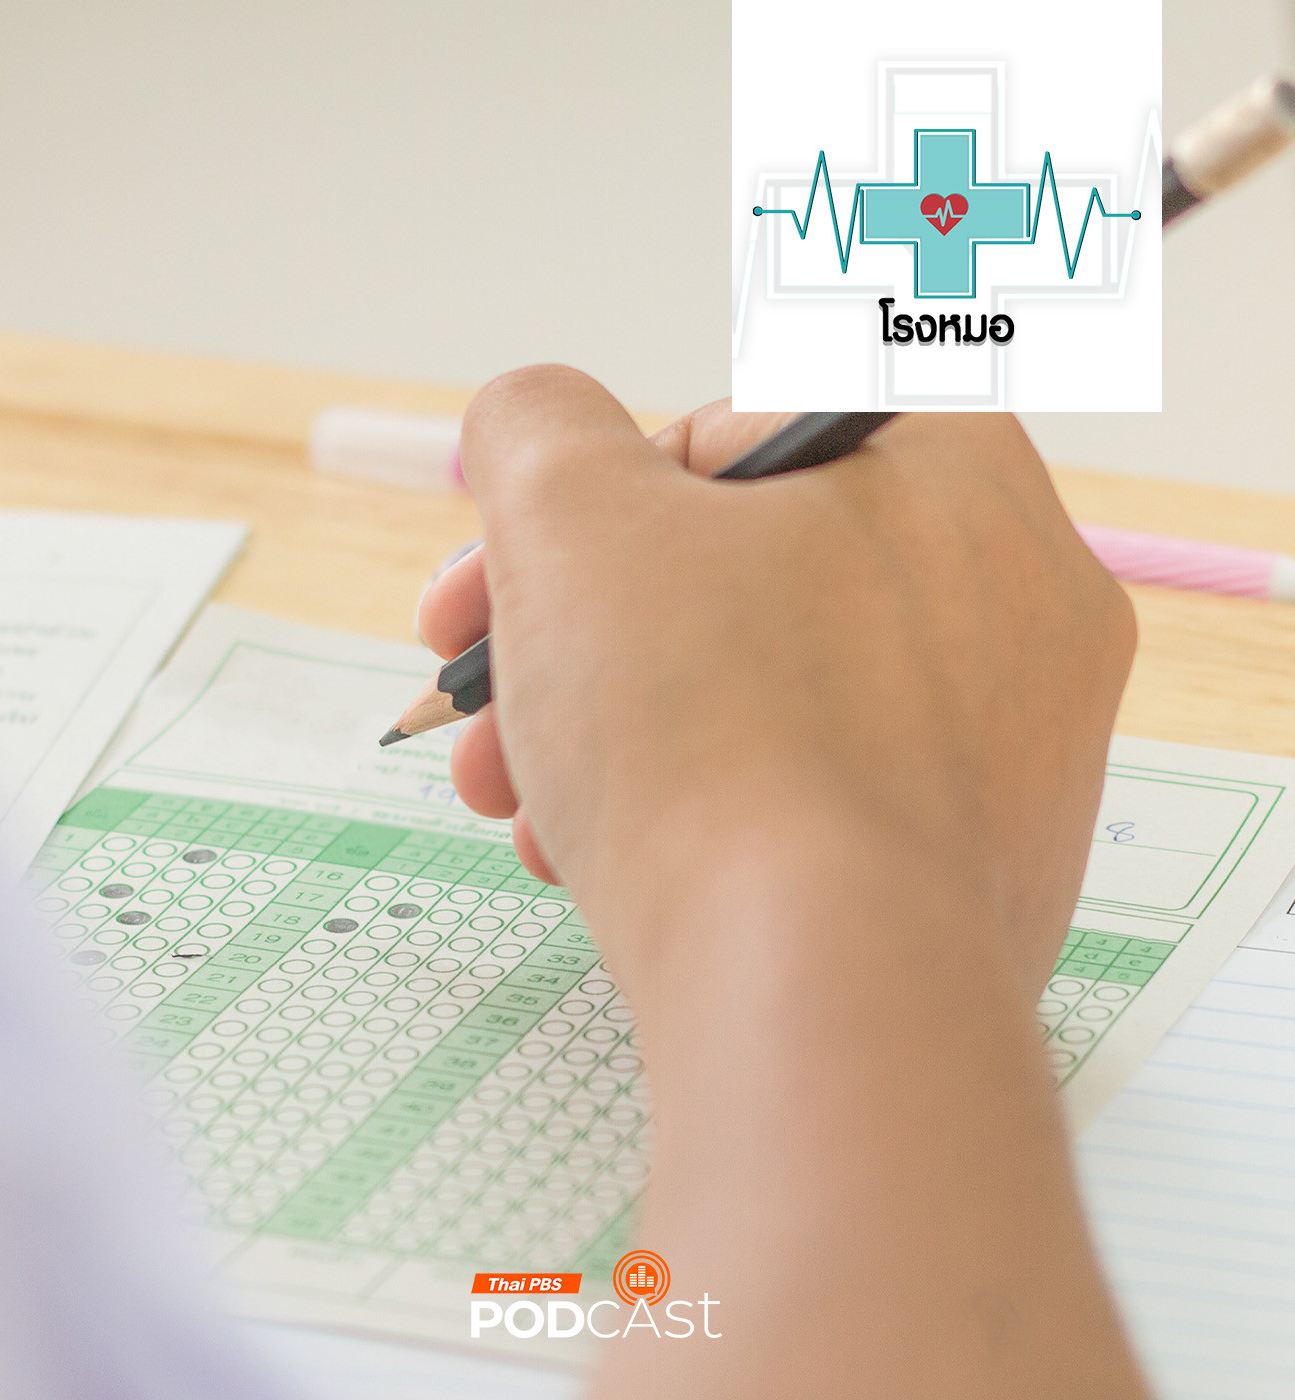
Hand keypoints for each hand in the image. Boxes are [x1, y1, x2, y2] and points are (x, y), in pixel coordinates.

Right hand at [423, 368, 1145, 1399]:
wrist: (824, 1002)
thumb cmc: (706, 723)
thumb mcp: (570, 511)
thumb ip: (536, 426)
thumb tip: (539, 432)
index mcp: (950, 466)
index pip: (718, 447)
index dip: (572, 515)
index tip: (485, 593)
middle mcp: (1017, 593)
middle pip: (736, 582)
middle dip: (570, 638)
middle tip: (471, 696)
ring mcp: (1018, 744)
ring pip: (762, 698)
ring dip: (612, 731)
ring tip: (513, 798)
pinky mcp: (986, 867)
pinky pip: (813, 802)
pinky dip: (699, 814)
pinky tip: (602, 862)